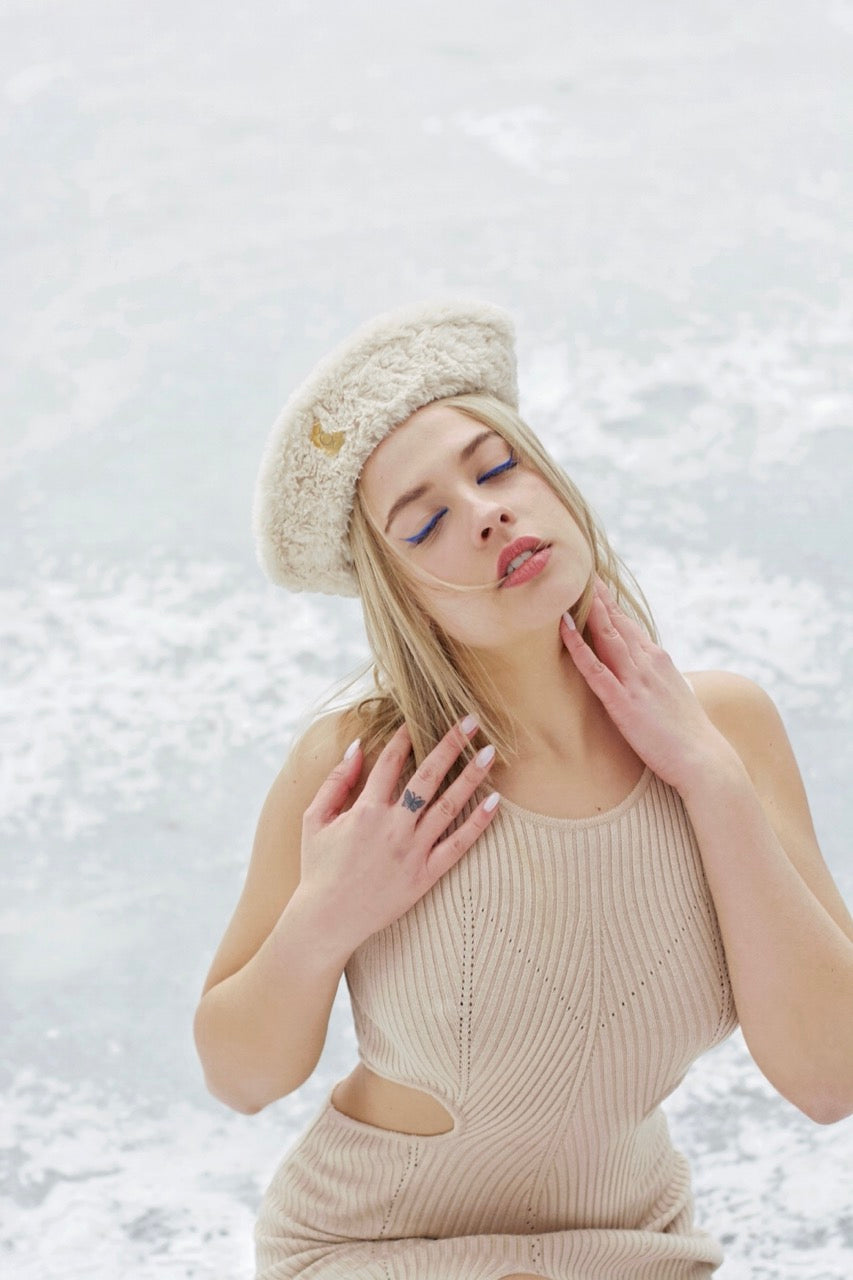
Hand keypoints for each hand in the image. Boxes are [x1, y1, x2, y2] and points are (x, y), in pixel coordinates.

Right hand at [299, 718, 498, 953]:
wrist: (326, 920)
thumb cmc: (318, 868)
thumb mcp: (314, 819)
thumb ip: (336, 781)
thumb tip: (358, 746)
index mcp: (365, 810)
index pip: (392, 762)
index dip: (407, 737)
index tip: (420, 717)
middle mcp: (393, 826)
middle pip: (428, 776)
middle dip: (451, 745)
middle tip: (472, 720)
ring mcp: (412, 851)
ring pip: (449, 806)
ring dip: (472, 777)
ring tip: (490, 752)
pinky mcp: (425, 875)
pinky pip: (457, 846)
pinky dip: (478, 824)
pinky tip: (496, 803)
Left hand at [559, 575, 730, 792]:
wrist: (705, 760)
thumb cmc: (688, 734)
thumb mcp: (673, 694)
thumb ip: (657, 678)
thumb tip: (647, 672)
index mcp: (658, 660)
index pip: (629, 624)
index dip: (609, 603)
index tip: (594, 582)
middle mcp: (648, 663)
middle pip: (616, 622)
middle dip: (596, 597)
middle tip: (577, 570)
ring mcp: (635, 681)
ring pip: (606, 637)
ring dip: (587, 612)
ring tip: (569, 587)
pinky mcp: (624, 703)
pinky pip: (596, 670)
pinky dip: (578, 647)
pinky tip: (563, 628)